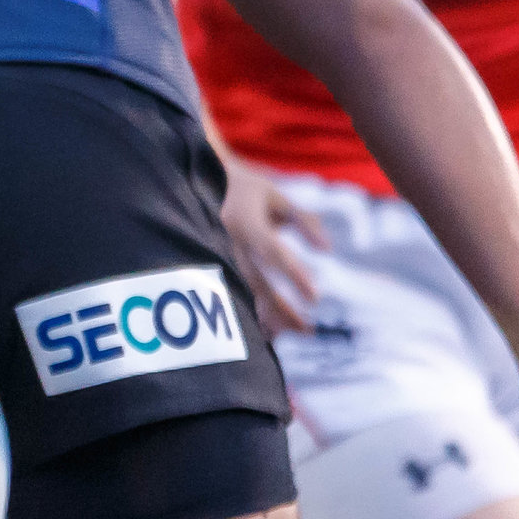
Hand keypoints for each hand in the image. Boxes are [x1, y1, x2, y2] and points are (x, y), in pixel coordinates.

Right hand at [218, 156, 325, 336]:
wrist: (191, 184)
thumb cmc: (242, 190)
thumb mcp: (275, 195)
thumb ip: (303, 221)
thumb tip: (328, 249)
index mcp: (243, 222)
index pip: (272, 252)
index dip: (293, 274)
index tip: (315, 298)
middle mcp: (226, 244)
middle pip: (256, 283)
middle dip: (282, 309)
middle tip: (308, 331)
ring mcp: (213, 258)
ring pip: (241, 294)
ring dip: (268, 317)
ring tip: (292, 334)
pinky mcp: (209, 268)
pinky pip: (230, 295)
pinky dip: (248, 314)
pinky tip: (266, 333)